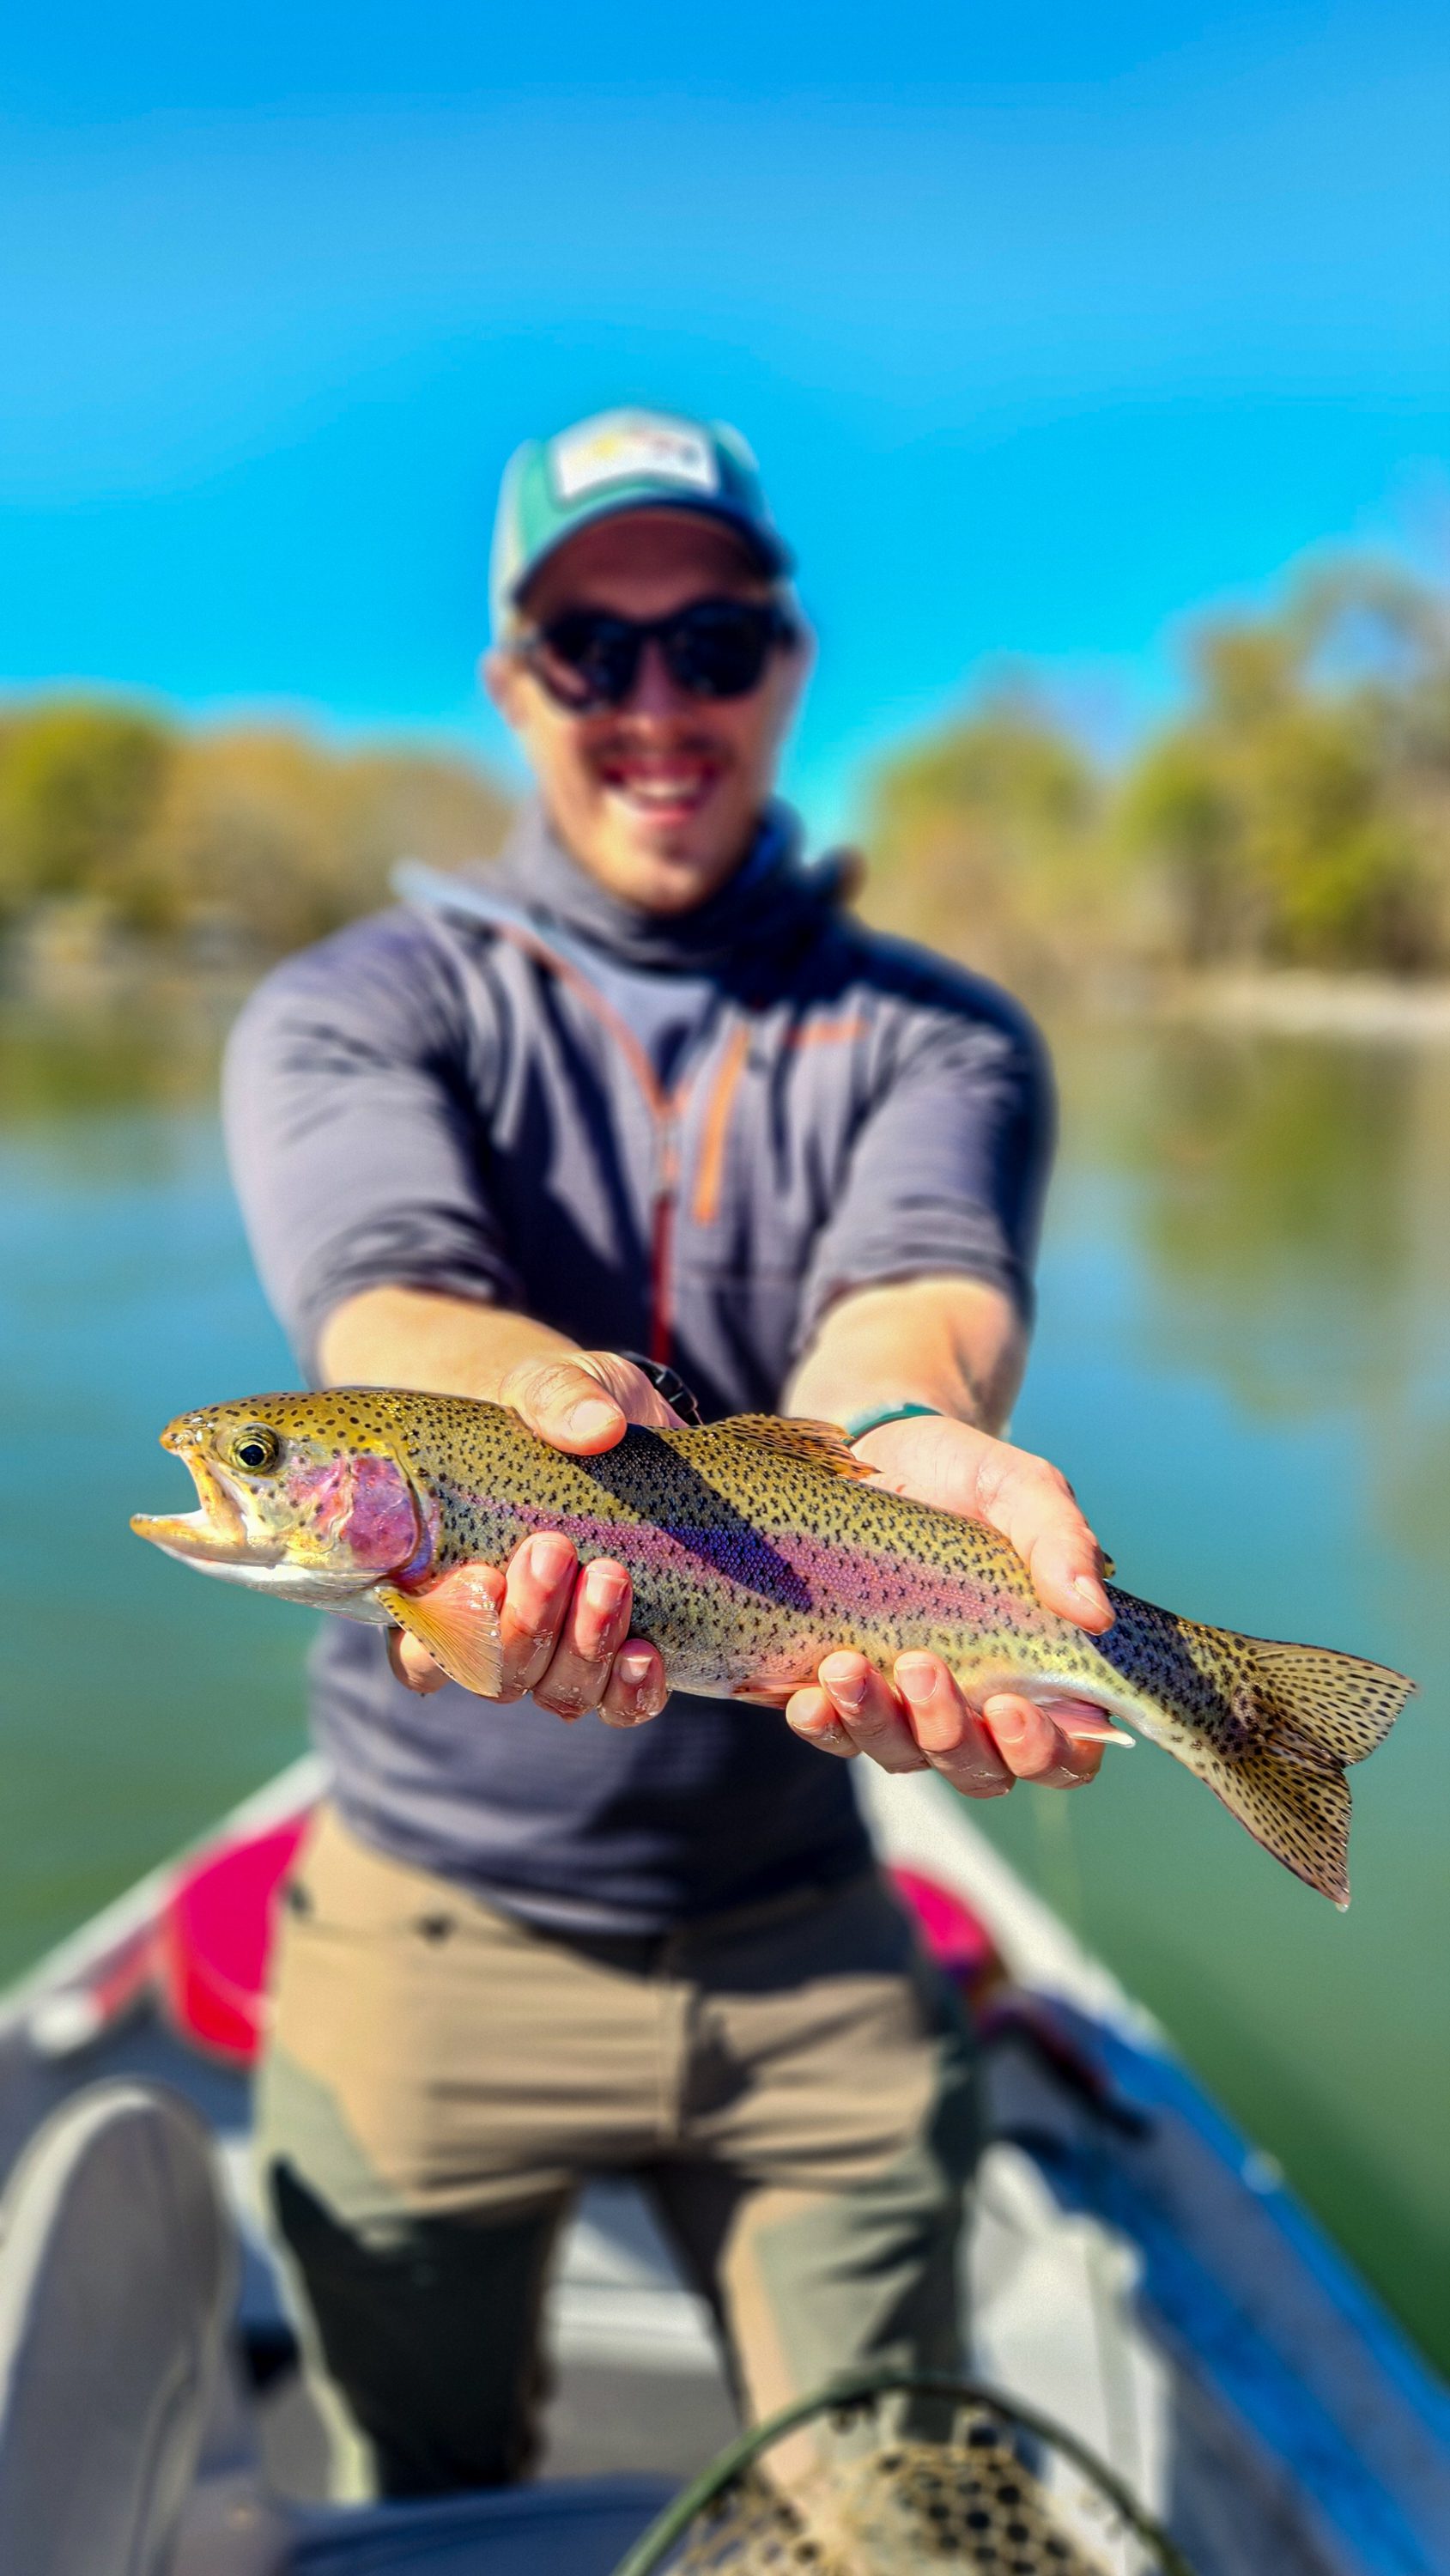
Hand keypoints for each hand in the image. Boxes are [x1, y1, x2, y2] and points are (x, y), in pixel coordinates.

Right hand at [387, 1351, 672, 1721]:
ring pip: (559, 1694)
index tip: (480, 1577)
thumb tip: (597, 1425)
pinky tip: (648, 1654)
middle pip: (495, 1675)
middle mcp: (499, 1637)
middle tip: (552, 1550)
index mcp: (441, 1587)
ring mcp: (564, 1654)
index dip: (444, 1633)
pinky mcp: (625, 1654)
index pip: (417, 1651)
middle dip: (526, 1621)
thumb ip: (555, 1396)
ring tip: (610, 1577)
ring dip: (584, 1647)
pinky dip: (633, 1690)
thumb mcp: (547, 1386)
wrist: (626, 1426)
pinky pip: (623, 1706)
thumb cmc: (556, 1410)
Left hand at [785, 1413, 1115, 1795]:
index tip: (1010, 1708)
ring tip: (848, 1665)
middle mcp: (977, 1703)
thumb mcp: (1021, 1489)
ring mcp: (906, 1705)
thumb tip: (1095, 1614)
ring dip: (877, 1725)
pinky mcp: (843, 1691)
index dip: (1044, 1753)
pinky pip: (836, 1736)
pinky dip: (825, 1726)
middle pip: (980, 1770)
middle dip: (948, 1734)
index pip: (1065, 1755)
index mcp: (1042, 1671)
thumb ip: (1063, 1540)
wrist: (879, 1446)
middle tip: (919, 1666)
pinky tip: (810, 1697)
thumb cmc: (967, 1476)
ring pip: (904, 1757)